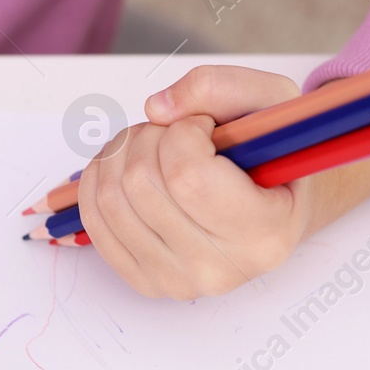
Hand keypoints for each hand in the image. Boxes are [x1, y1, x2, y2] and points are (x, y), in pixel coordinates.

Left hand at [78, 66, 311, 298]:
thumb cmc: (274, 159)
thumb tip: (156, 108)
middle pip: (141, 184)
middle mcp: (219, 269)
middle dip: (148, 136)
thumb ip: (221, 87)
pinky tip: (125, 165)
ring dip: (121, 153)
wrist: (274, 212)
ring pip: (110, 198)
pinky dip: (99, 179)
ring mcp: (177, 282)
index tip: (203, 125)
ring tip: (152, 144)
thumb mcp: (272, 104)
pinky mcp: (144, 282)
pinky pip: (95, 222)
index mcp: (264, 231)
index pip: (187, 174)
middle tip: (173, 130)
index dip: (182, 131)